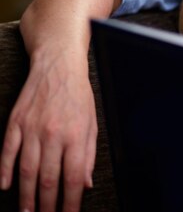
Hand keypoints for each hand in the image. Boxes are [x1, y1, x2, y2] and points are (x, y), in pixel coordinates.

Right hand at [1, 49, 96, 211]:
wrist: (58, 66)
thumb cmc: (79, 96)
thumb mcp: (92, 124)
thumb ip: (88, 155)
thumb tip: (84, 184)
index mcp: (75, 136)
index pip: (72, 178)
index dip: (70, 201)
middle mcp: (53, 134)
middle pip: (47, 178)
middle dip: (46, 205)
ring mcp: (32, 128)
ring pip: (26, 170)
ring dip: (25, 195)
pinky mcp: (15, 122)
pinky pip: (7, 151)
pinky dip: (5, 170)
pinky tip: (5, 186)